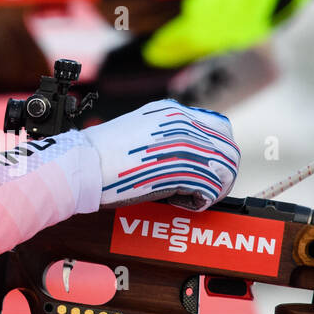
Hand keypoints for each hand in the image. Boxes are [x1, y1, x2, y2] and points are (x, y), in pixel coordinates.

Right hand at [80, 99, 238, 208]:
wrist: (85, 165)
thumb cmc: (102, 155)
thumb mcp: (138, 130)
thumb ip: (164, 135)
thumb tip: (182, 154)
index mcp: (173, 112)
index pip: (219, 128)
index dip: (217, 152)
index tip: (207, 168)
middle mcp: (184, 124)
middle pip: (228, 149)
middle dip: (222, 173)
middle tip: (204, 188)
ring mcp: (185, 145)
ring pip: (225, 170)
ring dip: (213, 188)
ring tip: (190, 196)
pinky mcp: (182, 169)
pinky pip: (211, 189)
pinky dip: (199, 201)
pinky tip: (178, 201)